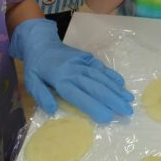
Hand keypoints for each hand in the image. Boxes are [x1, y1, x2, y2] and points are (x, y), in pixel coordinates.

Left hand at [10, 18, 133, 122]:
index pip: (79, 96)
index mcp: (60, 79)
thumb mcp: (30, 82)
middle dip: (113, 100)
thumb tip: (53, 110)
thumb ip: (41, 96)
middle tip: (127, 111)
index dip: (94, 107)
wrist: (40, 42)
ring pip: (102, 77)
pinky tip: (122, 84)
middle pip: (96, 87)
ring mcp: (83, 63)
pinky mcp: (87, 57)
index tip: (107, 117)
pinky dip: (112, 75)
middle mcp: (74, 71)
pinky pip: (101, 67)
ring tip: (129, 100)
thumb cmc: (35, 66)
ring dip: (116, 89)